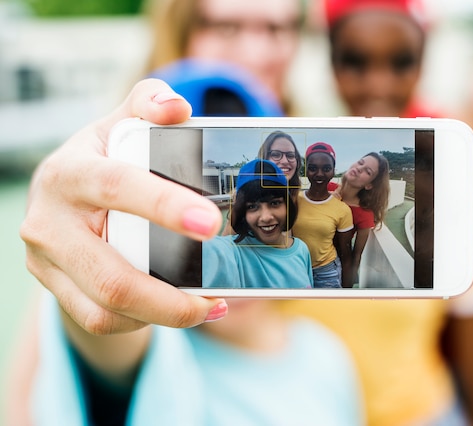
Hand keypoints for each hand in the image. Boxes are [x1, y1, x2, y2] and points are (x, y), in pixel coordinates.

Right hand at [20, 79, 227, 334]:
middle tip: (217, 296)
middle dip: (168, 296)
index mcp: (70, 172)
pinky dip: (143, 321)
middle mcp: (49, 221)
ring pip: (105, 309)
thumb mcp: (121, 125)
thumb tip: (177, 107)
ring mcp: (47, 261)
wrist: (62, 199)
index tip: (209, 224)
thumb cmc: (103, 158)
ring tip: (206, 307)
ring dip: (163, 316)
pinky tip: (175, 308)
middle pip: (110, 275)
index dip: (163, 204)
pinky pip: (99, 319)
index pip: (116, 186)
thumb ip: (149, 104)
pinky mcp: (55, 287)